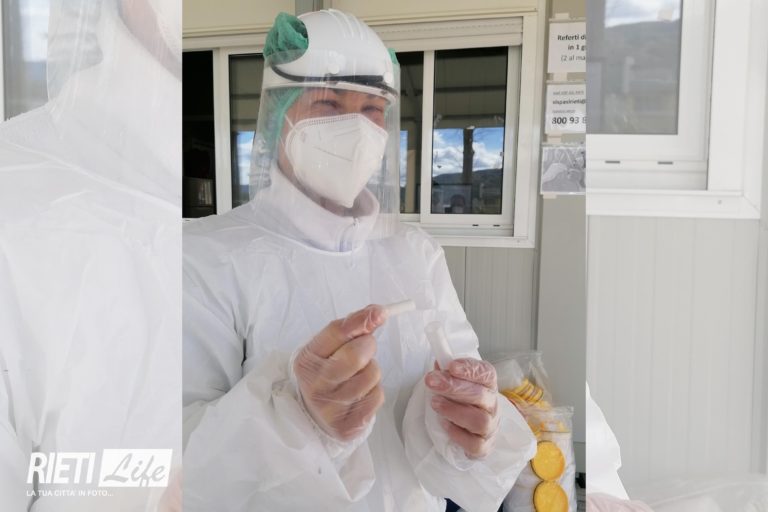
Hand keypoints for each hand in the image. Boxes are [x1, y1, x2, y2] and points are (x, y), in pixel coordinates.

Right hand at [293, 305, 386, 441]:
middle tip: (363, 350)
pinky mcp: (348, 426)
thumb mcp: (328, 349)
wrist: (314, 416)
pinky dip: (374, 391)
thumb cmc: (326, 374)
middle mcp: (315, 385)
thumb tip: (377, 312)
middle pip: (356, 354)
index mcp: (306, 361)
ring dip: (371, 370)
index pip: (336, 332)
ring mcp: (330, 408)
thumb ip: (350, 327)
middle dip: (368, 347)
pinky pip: (377, 396)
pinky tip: (359, 394)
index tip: (380, 312)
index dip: (362, 320)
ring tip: (356, 376)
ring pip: (372, 375)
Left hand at [425, 358, 499, 458]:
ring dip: (455, 410)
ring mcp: (490, 427)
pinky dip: (458, 434)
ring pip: (480, 420)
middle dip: (454, 387)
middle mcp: (492, 405)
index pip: (486, 373)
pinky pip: (475, 444)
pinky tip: (444, 425)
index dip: (470, 369)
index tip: (451, 365)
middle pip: (480, 395)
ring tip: (434, 403)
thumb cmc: (461, 401)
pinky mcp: (483, 447)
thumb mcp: (454, 383)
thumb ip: (447, 372)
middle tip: (431, 381)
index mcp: (487, 385)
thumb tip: (438, 362)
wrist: (469, 429)